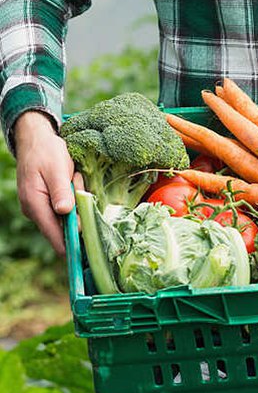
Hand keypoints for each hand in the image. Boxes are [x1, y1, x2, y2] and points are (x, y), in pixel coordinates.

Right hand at [14, 111, 74, 254]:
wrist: (36, 139)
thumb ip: (62, 192)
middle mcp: (35, 210)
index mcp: (35, 204)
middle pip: (64, 226)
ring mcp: (40, 207)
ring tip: (71, 176)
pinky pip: (66, 206)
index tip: (88, 254)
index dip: (72, 245)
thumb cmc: (46, 152)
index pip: (54, 234)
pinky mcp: (47, 202)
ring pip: (67, 215)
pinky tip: (70, 178)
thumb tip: (65, 213)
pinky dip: (73, 195)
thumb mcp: (57, 169)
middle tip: (75, 182)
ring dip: (76, 200)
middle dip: (77, 212)